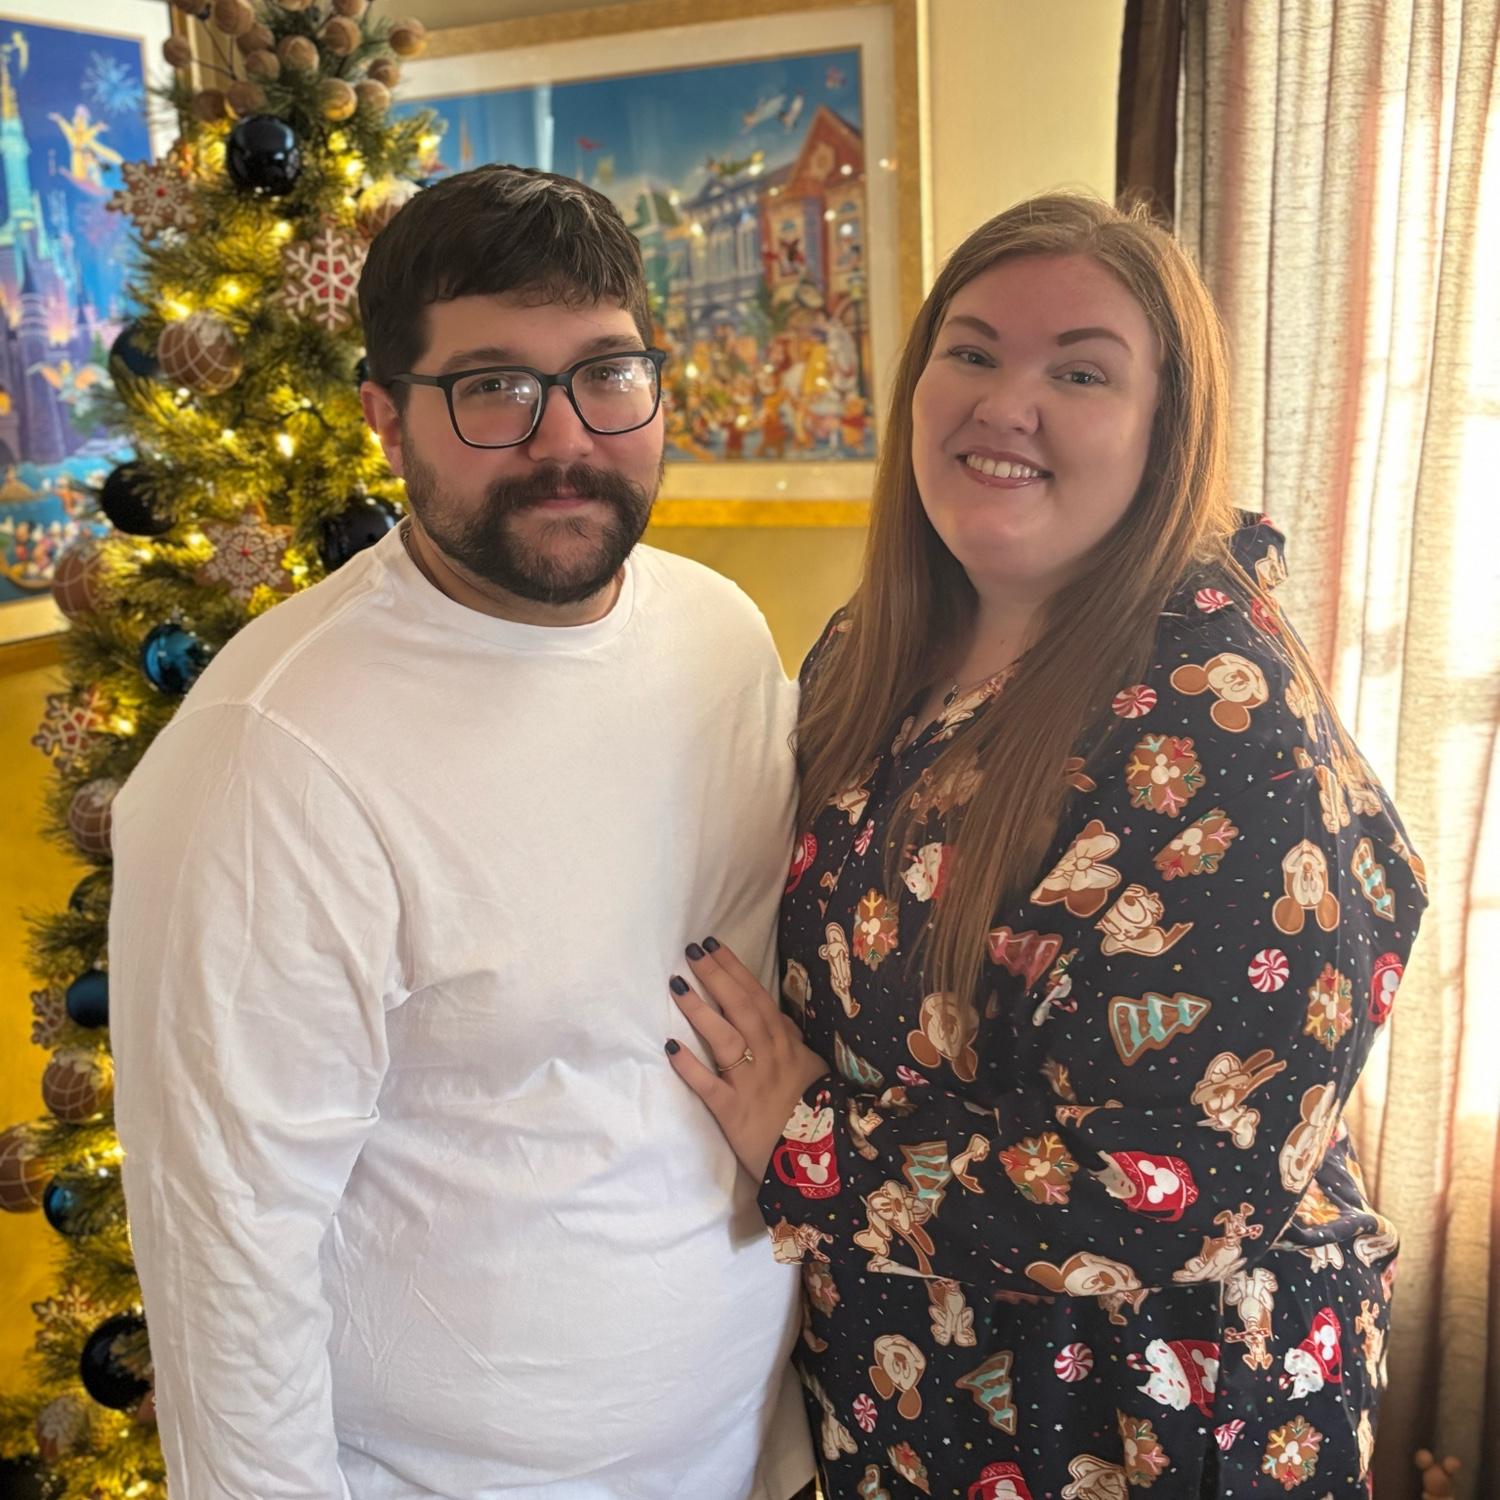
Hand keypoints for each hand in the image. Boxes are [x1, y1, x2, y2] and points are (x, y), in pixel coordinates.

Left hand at [666, 937, 828, 1180]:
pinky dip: (690, 1066)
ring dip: (700, 1010)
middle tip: (692, 951)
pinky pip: (709, 1086)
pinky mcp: (735, 1112)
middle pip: (740, 1009)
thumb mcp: (810, 1069)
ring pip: (725, 1038)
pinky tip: (671, 1046)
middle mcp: (769, 1056)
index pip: (758, 998)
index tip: (714, 945)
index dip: (735, 970)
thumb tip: (776, 1018)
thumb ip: (791, 1043)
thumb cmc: (814, 1114)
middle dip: (716, 977)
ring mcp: (751, 1083)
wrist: (824, 1162)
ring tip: (677, 984)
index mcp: (786, 1044)